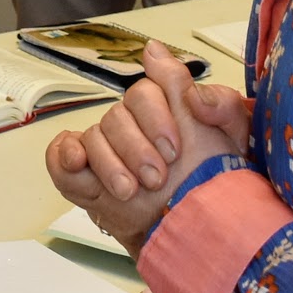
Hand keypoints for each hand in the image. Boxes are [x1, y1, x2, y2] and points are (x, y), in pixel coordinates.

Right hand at [44, 44, 250, 251]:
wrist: (197, 231)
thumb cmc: (215, 182)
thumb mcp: (232, 141)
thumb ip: (216, 99)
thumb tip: (168, 61)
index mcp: (161, 110)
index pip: (143, 93)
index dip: (156, 119)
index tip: (175, 150)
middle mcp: (129, 125)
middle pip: (115, 117)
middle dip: (135, 149)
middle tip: (156, 178)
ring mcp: (103, 151)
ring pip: (91, 139)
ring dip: (107, 163)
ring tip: (129, 191)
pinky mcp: (83, 177)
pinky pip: (59, 156)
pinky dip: (63, 157)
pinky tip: (78, 165)